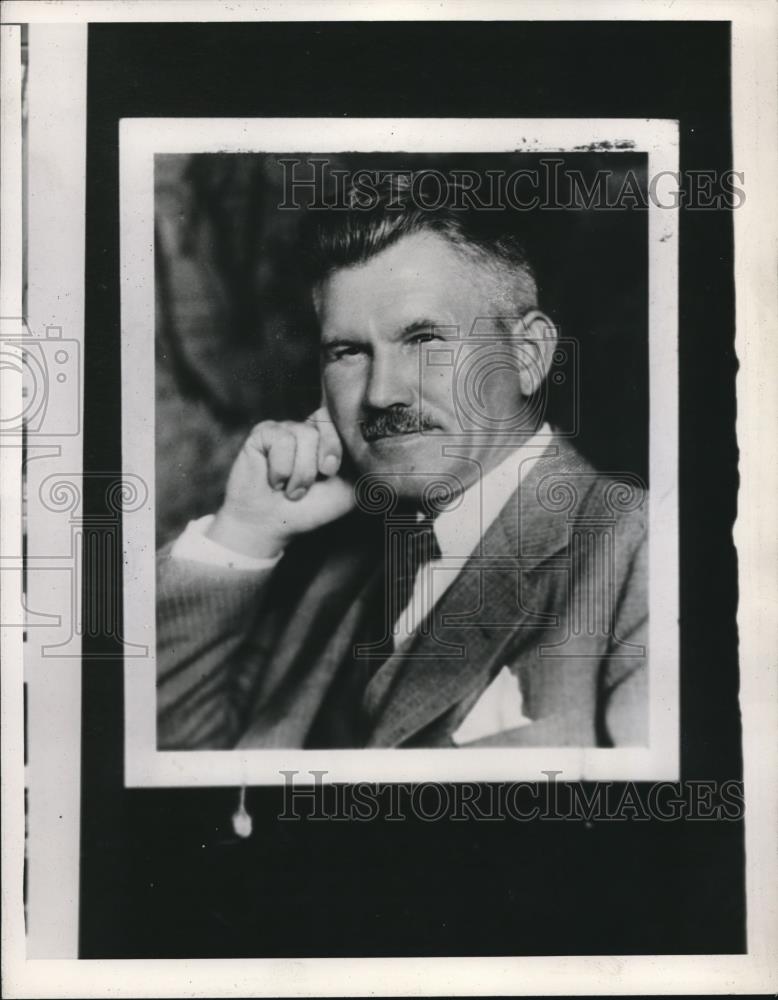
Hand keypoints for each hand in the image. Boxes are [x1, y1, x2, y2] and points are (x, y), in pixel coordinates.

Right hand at [206, 406, 354, 558]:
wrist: (271, 527)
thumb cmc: (308, 510)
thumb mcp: (350, 492)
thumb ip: (367, 469)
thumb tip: (385, 454)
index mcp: (329, 439)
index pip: (343, 418)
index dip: (342, 443)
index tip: (333, 471)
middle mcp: (307, 429)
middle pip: (326, 421)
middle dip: (328, 455)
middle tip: (320, 478)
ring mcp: (285, 429)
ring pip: (306, 434)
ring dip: (302, 472)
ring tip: (292, 489)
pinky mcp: (263, 433)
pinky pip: (281, 440)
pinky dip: (281, 469)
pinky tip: (275, 481)